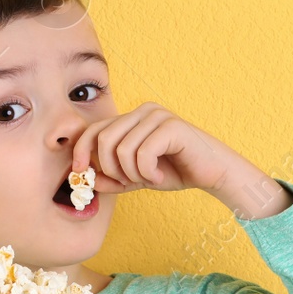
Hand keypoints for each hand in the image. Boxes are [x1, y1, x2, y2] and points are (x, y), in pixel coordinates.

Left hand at [70, 101, 242, 195]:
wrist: (212, 173)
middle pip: (104, 139)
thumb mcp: (137, 178)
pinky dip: (147, 172)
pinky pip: (143, 153)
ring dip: (132, 174)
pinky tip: (159, 177)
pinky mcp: (171, 126)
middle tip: (129, 182)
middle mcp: (142, 111)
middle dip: (110, 168)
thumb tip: (88, 179)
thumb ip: (113, 178)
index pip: (94, 129)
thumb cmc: (175, 171)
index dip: (81, 150)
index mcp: (131, 119)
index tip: (80, 173)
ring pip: (122, 149)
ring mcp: (157, 116)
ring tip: (149, 179)